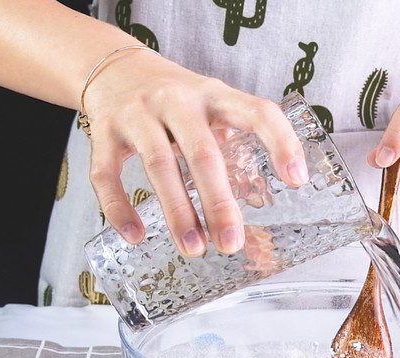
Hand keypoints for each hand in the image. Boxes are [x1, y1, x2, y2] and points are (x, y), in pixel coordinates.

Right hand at [83, 51, 308, 255]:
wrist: (114, 67)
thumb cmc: (175, 99)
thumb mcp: (211, 106)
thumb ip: (233, 145)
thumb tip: (261, 207)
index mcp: (214, 95)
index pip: (257, 111)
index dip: (280, 142)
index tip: (297, 180)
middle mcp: (177, 100)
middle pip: (202, 152)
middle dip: (218, 202)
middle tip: (231, 243)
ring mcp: (137, 113)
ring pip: (158, 164)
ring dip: (177, 212)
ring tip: (193, 248)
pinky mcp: (103, 130)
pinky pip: (107, 174)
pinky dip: (119, 208)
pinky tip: (136, 235)